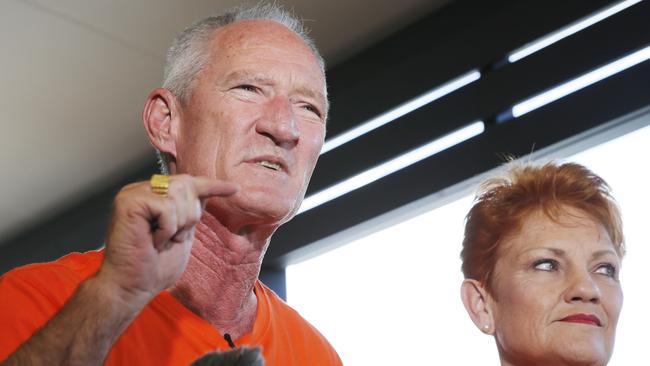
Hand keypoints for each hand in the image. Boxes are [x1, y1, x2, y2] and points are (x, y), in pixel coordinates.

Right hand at [97, 174, 237, 308]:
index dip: (212, 185)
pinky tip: (154, 242)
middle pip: (186, 184)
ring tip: (161, 241)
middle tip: (174, 238)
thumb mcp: (182, 235)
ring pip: (178, 195)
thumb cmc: (153, 268)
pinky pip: (166, 207)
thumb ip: (189, 213)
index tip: (234, 189)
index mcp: (152, 197)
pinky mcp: (128, 202)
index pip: (187, 182)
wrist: (131, 288)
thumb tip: (206, 194)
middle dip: (190, 215)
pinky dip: (167, 229)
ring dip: (178, 224)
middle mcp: (140, 190)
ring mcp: (132, 194)